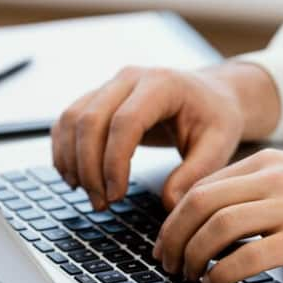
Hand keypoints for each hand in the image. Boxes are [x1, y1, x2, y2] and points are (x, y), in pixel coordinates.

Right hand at [51, 62, 279, 210]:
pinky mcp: (98, 98)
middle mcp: (130, 78)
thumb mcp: (219, 145)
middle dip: (90, 168)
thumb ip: (196, 174)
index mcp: (162, 84)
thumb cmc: (215, 118)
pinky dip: (64, 150)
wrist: (211, 95)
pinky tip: (74, 178)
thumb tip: (169, 204)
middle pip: (91, 120)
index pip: (125, 121)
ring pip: (72, 120)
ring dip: (73, 162)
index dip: (114, 161)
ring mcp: (110, 85)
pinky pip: (68, 121)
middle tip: (102, 204)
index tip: (117, 194)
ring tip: (90, 196)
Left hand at [153, 148, 282, 282]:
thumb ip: (262, 194)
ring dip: (192, 255)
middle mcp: (276, 179)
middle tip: (166, 262)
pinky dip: (221, 273)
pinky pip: (246, 256)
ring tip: (186, 276)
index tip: (167, 241)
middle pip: (200, 203)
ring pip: (217, 226)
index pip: (203, 185)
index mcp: (271, 164)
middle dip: (173, 237)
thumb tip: (218, 222)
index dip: (175, 217)